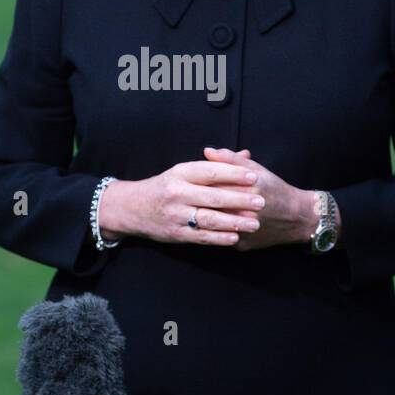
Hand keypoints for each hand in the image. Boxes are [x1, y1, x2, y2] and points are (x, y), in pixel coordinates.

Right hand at [97, 156, 264, 246]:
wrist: (132, 208)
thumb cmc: (165, 187)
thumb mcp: (184, 171)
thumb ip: (216, 165)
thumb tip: (246, 156)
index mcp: (180, 173)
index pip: (210, 172)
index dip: (233, 174)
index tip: (254, 177)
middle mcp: (177, 193)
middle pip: (213, 196)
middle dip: (239, 199)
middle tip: (261, 201)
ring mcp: (175, 215)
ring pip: (209, 219)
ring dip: (234, 221)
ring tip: (254, 222)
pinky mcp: (175, 234)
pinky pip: (200, 236)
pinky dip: (219, 238)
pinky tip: (235, 237)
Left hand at [202, 147, 316, 250]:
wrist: (296, 217)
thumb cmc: (275, 189)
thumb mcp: (256, 170)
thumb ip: (231, 159)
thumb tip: (207, 151)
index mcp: (248, 189)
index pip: (214, 184)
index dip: (200, 181)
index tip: (192, 179)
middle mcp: (246, 211)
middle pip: (210, 204)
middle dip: (199, 199)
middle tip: (190, 194)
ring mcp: (243, 230)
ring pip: (212, 222)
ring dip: (202, 215)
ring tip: (196, 207)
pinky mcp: (241, 244)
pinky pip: (220, 236)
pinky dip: (213, 229)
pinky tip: (208, 222)